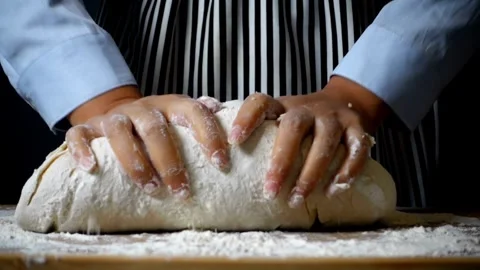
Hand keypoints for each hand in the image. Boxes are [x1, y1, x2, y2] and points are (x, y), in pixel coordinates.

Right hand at [66, 91, 228, 196]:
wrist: (117, 113)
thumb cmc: (157, 125)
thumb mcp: (179, 117)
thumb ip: (199, 115)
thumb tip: (222, 110)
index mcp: (169, 105)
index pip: (192, 112)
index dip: (208, 135)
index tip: (221, 164)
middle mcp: (141, 108)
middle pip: (154, 128)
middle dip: (169, 161)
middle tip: (181, 191)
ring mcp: (113, 116)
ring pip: (119, 132)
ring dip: (134, 162)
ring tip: (149, 188)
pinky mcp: (87, 127)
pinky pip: (79, 134)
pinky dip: (82, 150)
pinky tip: (90, 168)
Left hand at [229, 76, 388, 207]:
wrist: (347, 102)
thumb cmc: (302, 120)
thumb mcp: (280, 116)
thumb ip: (260, 130)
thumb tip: (224, 155)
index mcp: (283, 105)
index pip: (260, 102)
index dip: (246, 118)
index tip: (233, 140)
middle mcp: (309, 108)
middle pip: (293, 128)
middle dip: (281, 161)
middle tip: (269, 191)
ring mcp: (335, 118)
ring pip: (325, 142)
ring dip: (311, 173)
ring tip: (297, 198)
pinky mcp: (359, 129)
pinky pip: (356, 151)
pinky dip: (346, 172)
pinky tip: (333, 191)